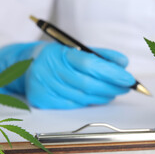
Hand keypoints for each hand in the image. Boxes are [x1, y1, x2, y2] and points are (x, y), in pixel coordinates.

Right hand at [0, 42, 134, 108]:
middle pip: (87, 83)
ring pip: (82, 97)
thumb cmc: (58, 56)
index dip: (111, 73)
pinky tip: (98, 97)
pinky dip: (89, 102)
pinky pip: (72, 105)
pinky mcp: (41, 100)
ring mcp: (43, 86)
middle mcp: (49, 70)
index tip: (129, 78)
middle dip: (112, 87)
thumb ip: (102, 55)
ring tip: (115, 92)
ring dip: (103, 96)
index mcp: (59, 54)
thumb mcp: (78, 49)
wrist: (26, 64)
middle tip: (126, 87)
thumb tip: (123, 64)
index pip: (90, 64)